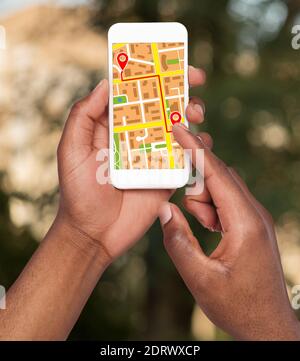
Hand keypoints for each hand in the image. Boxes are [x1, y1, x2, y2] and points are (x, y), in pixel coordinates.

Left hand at [56, 66, 205, 264]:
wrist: (95, 233)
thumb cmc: (78, 192)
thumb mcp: (71, 149)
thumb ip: (83, 115)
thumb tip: (105, 82)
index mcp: (114, 127)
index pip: (136, 93)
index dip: (153, 75)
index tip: (171, 62)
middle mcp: (136, 137)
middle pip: (162, 106)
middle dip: (181, 89)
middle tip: (196, 80)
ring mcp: (154, 156)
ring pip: (178, 128)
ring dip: (192, 116)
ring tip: (196, 113)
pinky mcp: (167, 176)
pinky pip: (187, 157)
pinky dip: (199, 148)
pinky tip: (202, 143)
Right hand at [158, 124, 299, 339]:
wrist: (267, 324)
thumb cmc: (237, 306)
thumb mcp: (200, 279)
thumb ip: (179, 242)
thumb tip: (164, 208)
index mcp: (245, 223)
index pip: (217, 174)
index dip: (195, 149)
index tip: (178, 128)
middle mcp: (254, 214)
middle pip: (220, 177)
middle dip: (196, 183)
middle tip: (190, 210)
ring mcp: (254, 218)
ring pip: (222, 189)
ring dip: (203, 200)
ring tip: (203, 228)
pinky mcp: (251, 224)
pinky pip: (227, 202)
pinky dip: (211, 208)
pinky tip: (209, 228)